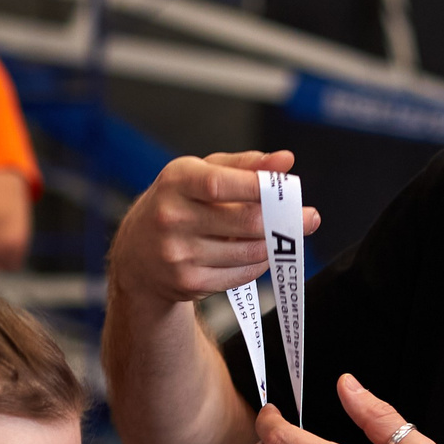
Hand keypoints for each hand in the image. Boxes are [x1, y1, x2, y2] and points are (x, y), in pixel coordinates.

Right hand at [107, 151, 320, 308]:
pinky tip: (261, 253)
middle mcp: (171, 218)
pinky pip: (241, 274)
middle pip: (244, 222)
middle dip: (282, 220)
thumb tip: (285, 161)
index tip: (289, 187)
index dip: (258, 186)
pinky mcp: (188, 283)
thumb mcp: (201, 174)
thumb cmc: (177, 204)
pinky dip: (259, 263)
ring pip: (248, 252)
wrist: (136, 256)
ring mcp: (178, 254)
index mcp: (175, 182)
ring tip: (284, 234)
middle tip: (307, 216)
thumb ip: (244, 166)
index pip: (221, 184)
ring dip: (273, 244)